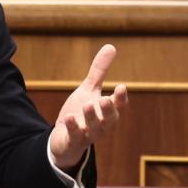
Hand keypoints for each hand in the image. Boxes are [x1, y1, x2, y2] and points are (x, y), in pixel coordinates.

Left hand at [49, 44, 128, 170]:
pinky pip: (75, 136)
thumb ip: (99, 71)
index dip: (120, 98)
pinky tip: (68, 117)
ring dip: (92, 117)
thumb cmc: (82, 112)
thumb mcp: (89, 89)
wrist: (66, 137)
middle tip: (106, 99)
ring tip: (87, 104)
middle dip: (109, 110)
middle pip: (109, 119)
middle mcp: (101, 124)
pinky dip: (73, 127)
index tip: (121, 87)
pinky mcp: (74, 141)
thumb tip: (111, 46)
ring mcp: (88, 134)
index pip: (118, 105)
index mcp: (107, 111)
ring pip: (94, 128)